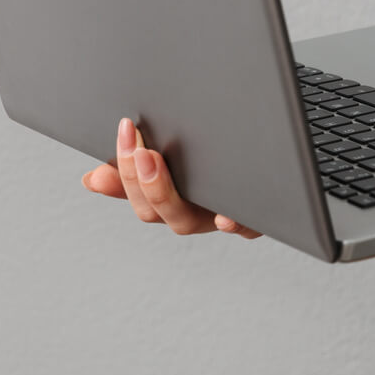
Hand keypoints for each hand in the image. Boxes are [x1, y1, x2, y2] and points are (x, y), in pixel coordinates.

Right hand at [80, 116, 261, 238]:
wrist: (282, 159)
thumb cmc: (225, 155)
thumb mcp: (179, 154)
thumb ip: (140, 163)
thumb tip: (92, 179)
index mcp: (171, 196)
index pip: (133, 195)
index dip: (116, 183)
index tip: (100, 162)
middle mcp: (191, 212)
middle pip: (152, 209)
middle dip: (137, 177)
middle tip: (135, 146)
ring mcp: (219, 216)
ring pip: (184, 219)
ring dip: (165, 194)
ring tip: (155, 162)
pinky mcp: (256, 218)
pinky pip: (244, 227)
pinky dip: (233, 223)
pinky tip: (223, 216)